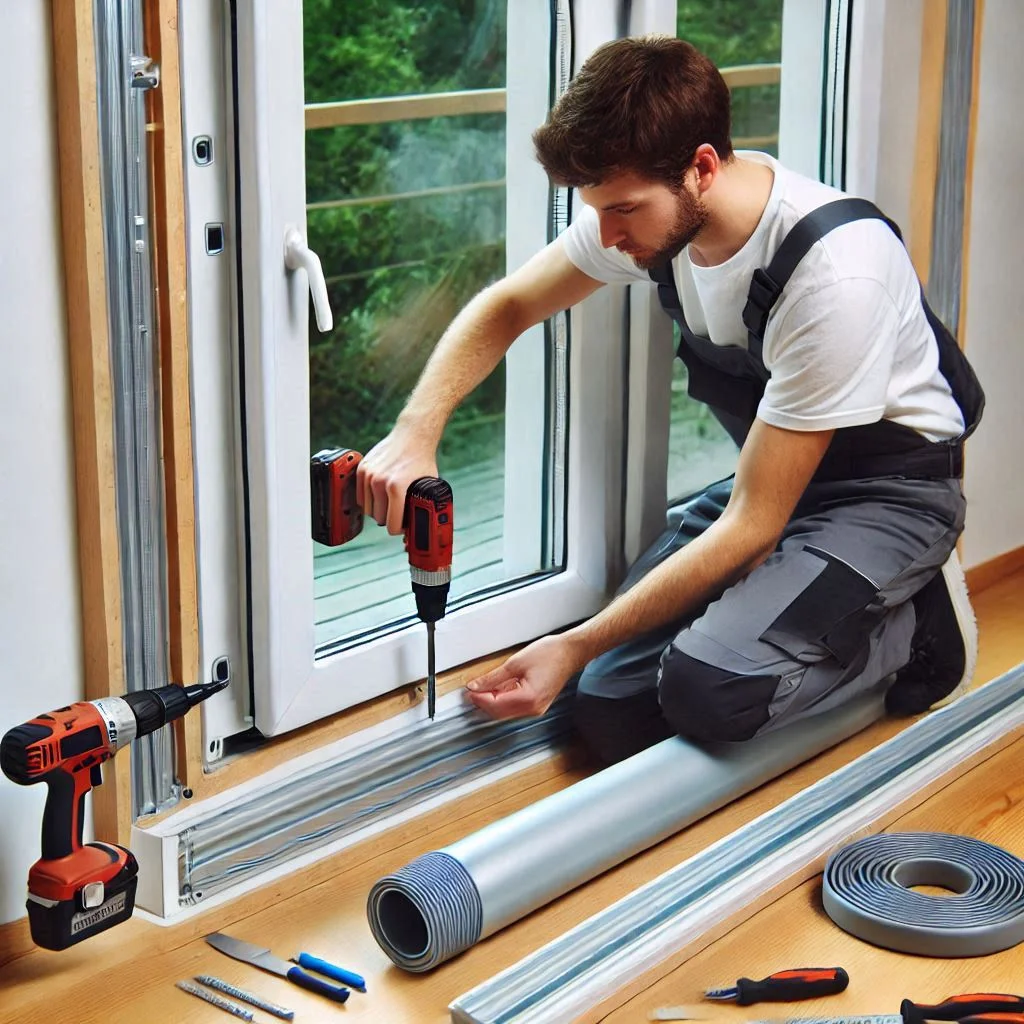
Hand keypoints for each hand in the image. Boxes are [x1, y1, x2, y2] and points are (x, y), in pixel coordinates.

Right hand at [356, 427, 437, 534]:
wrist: (412, 436)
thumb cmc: (422, 461)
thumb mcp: (428, 486)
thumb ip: (422, 505)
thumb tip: (420, 524)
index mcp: (396, 488)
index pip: (391, 524)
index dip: (398, 528)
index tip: (402, 525)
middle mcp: (379, 482)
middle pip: (379, 518)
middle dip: (389, 518)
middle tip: (398, 512)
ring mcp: (368, 475)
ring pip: (368, 509)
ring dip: (378, 509)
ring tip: (390, 502)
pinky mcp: (361, 469)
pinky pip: (360, 496)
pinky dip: (369, 499)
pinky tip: (381, 494)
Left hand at [465, 634, 582, 719]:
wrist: (570, 652)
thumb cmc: (550, 654)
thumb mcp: (516, 662)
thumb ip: (493, 677)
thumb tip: (476, 686)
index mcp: (528, 698)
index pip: (495, 705)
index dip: (479, 698)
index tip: (468, 690)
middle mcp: (533, 708)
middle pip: (499, 713)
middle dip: (483, 702)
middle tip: (472, 689)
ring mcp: (536, 708)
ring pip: (505, 712)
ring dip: (492, 702)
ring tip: (482, 688)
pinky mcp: (537, 704)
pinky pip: (514, 707)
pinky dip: (503, 700)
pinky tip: (497, 689)